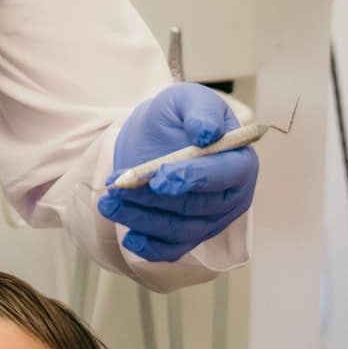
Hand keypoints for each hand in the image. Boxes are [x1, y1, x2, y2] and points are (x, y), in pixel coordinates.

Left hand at [97, 82, 257, 262]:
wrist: (157, 135)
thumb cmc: (178, 115)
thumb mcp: (186, 99)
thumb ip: (200, 110)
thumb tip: (207, 133)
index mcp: (239, 161)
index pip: (225, 175)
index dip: (194, 178)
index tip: (160, 177)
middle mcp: (230, 196)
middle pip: (196, 206)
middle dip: (154, 199)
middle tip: (118, 188)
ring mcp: (211, 220)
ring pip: (179, 228)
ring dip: (142, 219)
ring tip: (108, 203)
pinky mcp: (190, 234)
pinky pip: (173, 248)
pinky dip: (152, 248)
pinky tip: (130, 239)